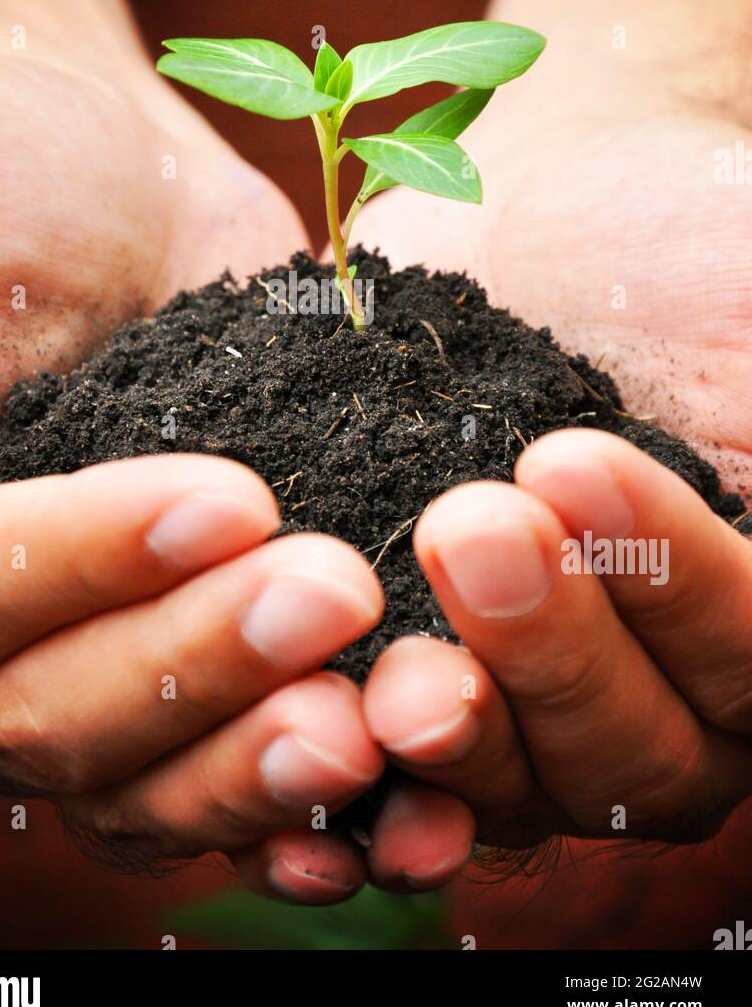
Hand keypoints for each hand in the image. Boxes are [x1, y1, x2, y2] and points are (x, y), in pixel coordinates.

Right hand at [0, 48, 390, 892]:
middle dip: (189, 668)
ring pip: (126, 779)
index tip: (233, 498)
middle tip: (332, 593)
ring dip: (249, 768)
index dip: (74, 565)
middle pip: (33, 713)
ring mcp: (68, 655)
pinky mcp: (183, 656)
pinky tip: (385, 807)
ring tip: (371, 727)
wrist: (98, 183)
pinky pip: (209, 772)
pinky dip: (292, 807)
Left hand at [319, 85, 751, 888]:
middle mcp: (661, 682)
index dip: (677, 582)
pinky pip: (393, 780)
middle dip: (554, 650)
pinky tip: (300, 760)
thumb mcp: (751, 281)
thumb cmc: (675, 234)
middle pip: (638, 751)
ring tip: (389, 667)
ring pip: (520, 781)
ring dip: (460, 732)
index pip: (746, 650)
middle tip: (469, 528)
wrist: (530, 215)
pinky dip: (352, 790)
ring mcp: (532, 696)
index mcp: (745, 611)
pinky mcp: (414, 675)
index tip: (572, 462)